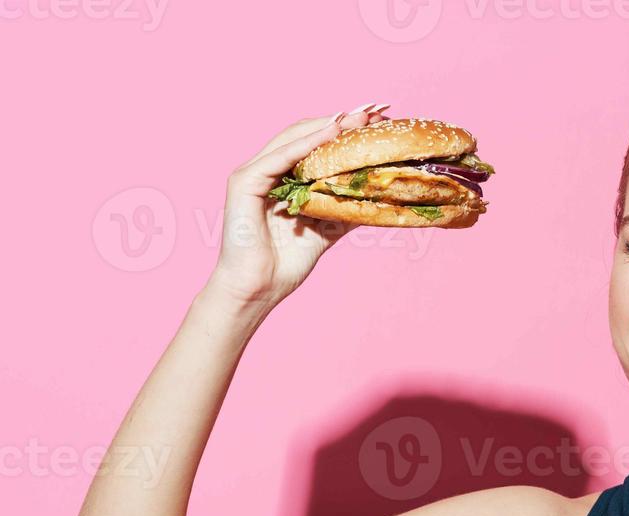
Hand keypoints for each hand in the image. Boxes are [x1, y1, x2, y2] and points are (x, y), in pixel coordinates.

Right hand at [202, 103, 390, 308]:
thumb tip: (379, 195)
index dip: (346, 129)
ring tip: (359, 116)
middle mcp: (267, 169)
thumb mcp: (327, 228)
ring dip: (328, 125)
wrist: (259, 288)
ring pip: (294, 138)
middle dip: (343, 120)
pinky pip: (280, 157)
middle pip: (307, 133)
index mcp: (283, 177)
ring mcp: (254, 172)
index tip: (379, 118)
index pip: (316, 143)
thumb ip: (345, 208)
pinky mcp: (245, 182)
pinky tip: (332, 133)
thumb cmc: (286, 262)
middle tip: (377, 109)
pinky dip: (306, 143)